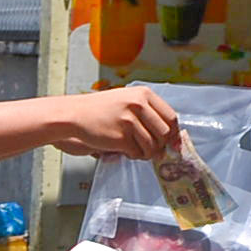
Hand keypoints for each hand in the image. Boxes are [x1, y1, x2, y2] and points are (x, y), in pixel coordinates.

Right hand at [51, 87, 180, 159]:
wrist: (75, 114)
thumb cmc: (101, 110)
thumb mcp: (128, 101)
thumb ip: (149, 114)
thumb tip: (171, 139)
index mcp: (143, 95)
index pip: (171, 117)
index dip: (174, 133)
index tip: (173, 143)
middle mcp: (138, 105)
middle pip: (165, 133)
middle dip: (161, 145)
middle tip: (153, 150)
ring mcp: (129, 121)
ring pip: (152, 146)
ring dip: (146, 153)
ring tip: (136, 150)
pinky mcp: (120, 137)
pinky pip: (137, 153)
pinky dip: (134, 155)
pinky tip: (125, 150)